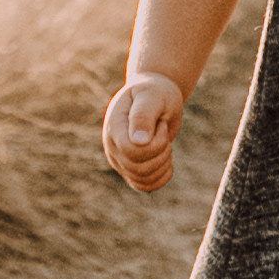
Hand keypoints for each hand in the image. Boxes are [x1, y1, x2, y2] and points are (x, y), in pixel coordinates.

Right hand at [103, 72, 184, 190]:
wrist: (156, 97)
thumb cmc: (155, 92)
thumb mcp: (153, 96)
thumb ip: (143, 115)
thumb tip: (137, 142)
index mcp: (114, 127)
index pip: (131, 151)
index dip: (155, 143)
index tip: (160, 123)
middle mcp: (112, 147)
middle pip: (139, 168)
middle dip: (162, 151)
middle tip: (163, 130)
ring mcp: (120, 161)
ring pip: (144, 179)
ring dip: (164, 162)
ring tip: (163, 141)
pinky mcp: (131, 171)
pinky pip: (147, 186)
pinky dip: (163, 176)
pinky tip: (165, 157)